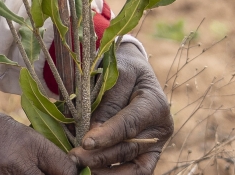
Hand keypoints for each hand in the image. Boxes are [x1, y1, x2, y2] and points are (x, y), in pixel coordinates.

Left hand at [71, 40, 172, 173]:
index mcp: (155, 104)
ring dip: (107, 172)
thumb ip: (106, 104)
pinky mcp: (147, 155)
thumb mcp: (115, 76)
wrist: (134, 72)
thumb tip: (91, 134)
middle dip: (100, 158)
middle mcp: (160, 129)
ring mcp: (156, 145)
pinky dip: (113, 173)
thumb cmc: (122, 70)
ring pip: (135, 169)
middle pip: (129, 150)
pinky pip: (134, 170)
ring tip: (82, 169)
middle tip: (74, 158)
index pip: (129, 124)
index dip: (107, 135)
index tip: (85, 143)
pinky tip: (92, 171)